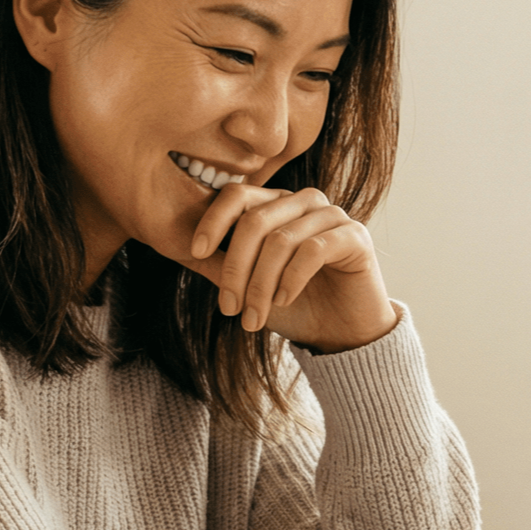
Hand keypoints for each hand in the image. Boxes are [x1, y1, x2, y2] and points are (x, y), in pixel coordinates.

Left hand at [181, 184, 398, 353]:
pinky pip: (313, 250)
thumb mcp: (247, 285)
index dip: (213, 220)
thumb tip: (175, 248)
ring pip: (281, 240)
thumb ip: (217, 263)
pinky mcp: (355, 237)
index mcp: (277, 205)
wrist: (342, 334)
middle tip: (229, 308)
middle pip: (255, 221)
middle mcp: (305, 202)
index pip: (237, 195)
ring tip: (253, 319)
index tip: (196, 252)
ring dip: (260, 285)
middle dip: (235, 268)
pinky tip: (283, 301)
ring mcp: (333, 216)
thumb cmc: (295, 306)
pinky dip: (291, 279)